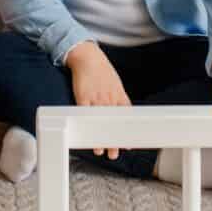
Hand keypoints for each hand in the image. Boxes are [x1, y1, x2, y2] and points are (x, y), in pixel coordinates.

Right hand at [65, 41, 131, 158]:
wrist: (88, 56)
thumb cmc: (101, 70)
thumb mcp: (116, 84)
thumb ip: (119, 98)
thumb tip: (124, 111)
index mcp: (119, 95)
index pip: (125, 119)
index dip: (126, 133)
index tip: (128, 145)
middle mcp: (109, 98)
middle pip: (113, 124)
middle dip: (114, 140)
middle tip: (115, 154)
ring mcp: (96, 98)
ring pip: (100, 122)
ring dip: (100, 137)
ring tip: (100, 151)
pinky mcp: (83, 96)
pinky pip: (85, 114)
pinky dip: (87, 125)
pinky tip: (86, 134)